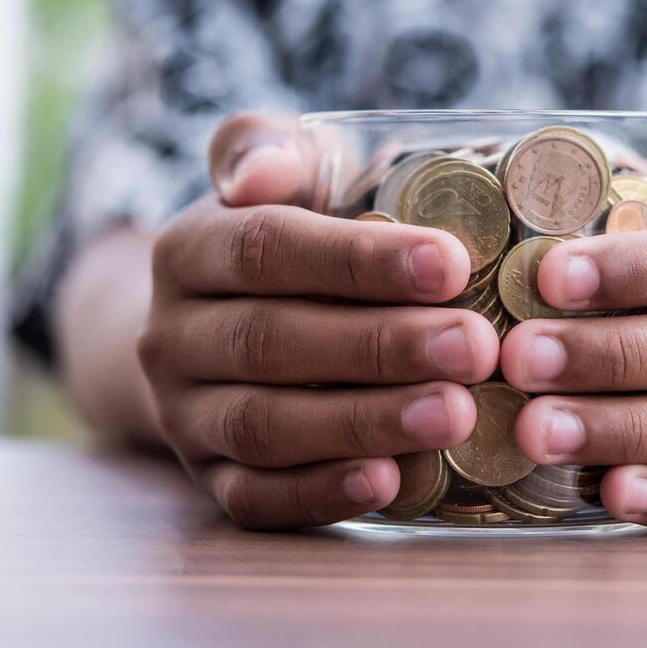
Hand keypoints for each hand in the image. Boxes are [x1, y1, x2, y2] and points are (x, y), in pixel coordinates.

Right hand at [137, 112, 499, 528]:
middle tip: (474, 347)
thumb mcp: (282, 170)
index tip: (451, 265)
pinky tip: (389, 483)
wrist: (211, 323)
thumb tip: (260, 174)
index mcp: (189, 249)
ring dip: (363, 422)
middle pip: (272, 340)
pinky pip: (253, 498)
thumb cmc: (282, 232)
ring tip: (455, 413)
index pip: (266, 248)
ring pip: (264, 426)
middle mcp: (172, 335)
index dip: (357, 260)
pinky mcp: (208, 479)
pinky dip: (320, 494)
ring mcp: (184, 414)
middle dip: (380, 347)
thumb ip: (271, 149)